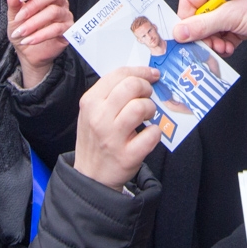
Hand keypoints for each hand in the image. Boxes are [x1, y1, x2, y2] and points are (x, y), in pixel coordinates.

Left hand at [7, 0, 72, 87]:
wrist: (27, 53)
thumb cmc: (22, 30)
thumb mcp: (13, 15)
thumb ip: (14, 1)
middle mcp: (60, 1)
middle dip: (33, 5)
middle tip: (18, 18)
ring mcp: (65, 15)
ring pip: (54, 12)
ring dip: (33, 23)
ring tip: (20, 32)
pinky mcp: (68, 30)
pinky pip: (57, 29)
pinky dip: (40, 35)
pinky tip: (28, 40)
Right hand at [72, 65, 161, 188]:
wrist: (91, 176)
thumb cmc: (96, 139)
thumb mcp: (93, 112)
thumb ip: (111, 93)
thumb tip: (142, 77)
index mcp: (90, 102)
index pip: (119, 74)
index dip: (141, 71)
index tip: (152, 75)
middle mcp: (99, 117)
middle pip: (132, 86)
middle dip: (146, 88)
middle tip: (148, 97)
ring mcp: (113, 137)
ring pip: (141, 107)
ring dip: (151, 109)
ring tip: (147, 116)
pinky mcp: (128, 155)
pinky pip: (152, 134)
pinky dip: (155, 132)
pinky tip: (148, 135)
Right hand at [172, 0, 246, 56]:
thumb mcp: (230, 16)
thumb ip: (203, 25)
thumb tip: (179, 32)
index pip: (189, 2)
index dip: (186, 20)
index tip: (186, 36)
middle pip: (199, 19)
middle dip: (202, 35)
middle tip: (208, 46)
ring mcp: (232, 13)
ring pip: (211, 31)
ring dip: (214, 43)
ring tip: (222, 48)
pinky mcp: (240, 26)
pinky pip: (224, 38)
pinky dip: (224, 46)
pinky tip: (229, 49)